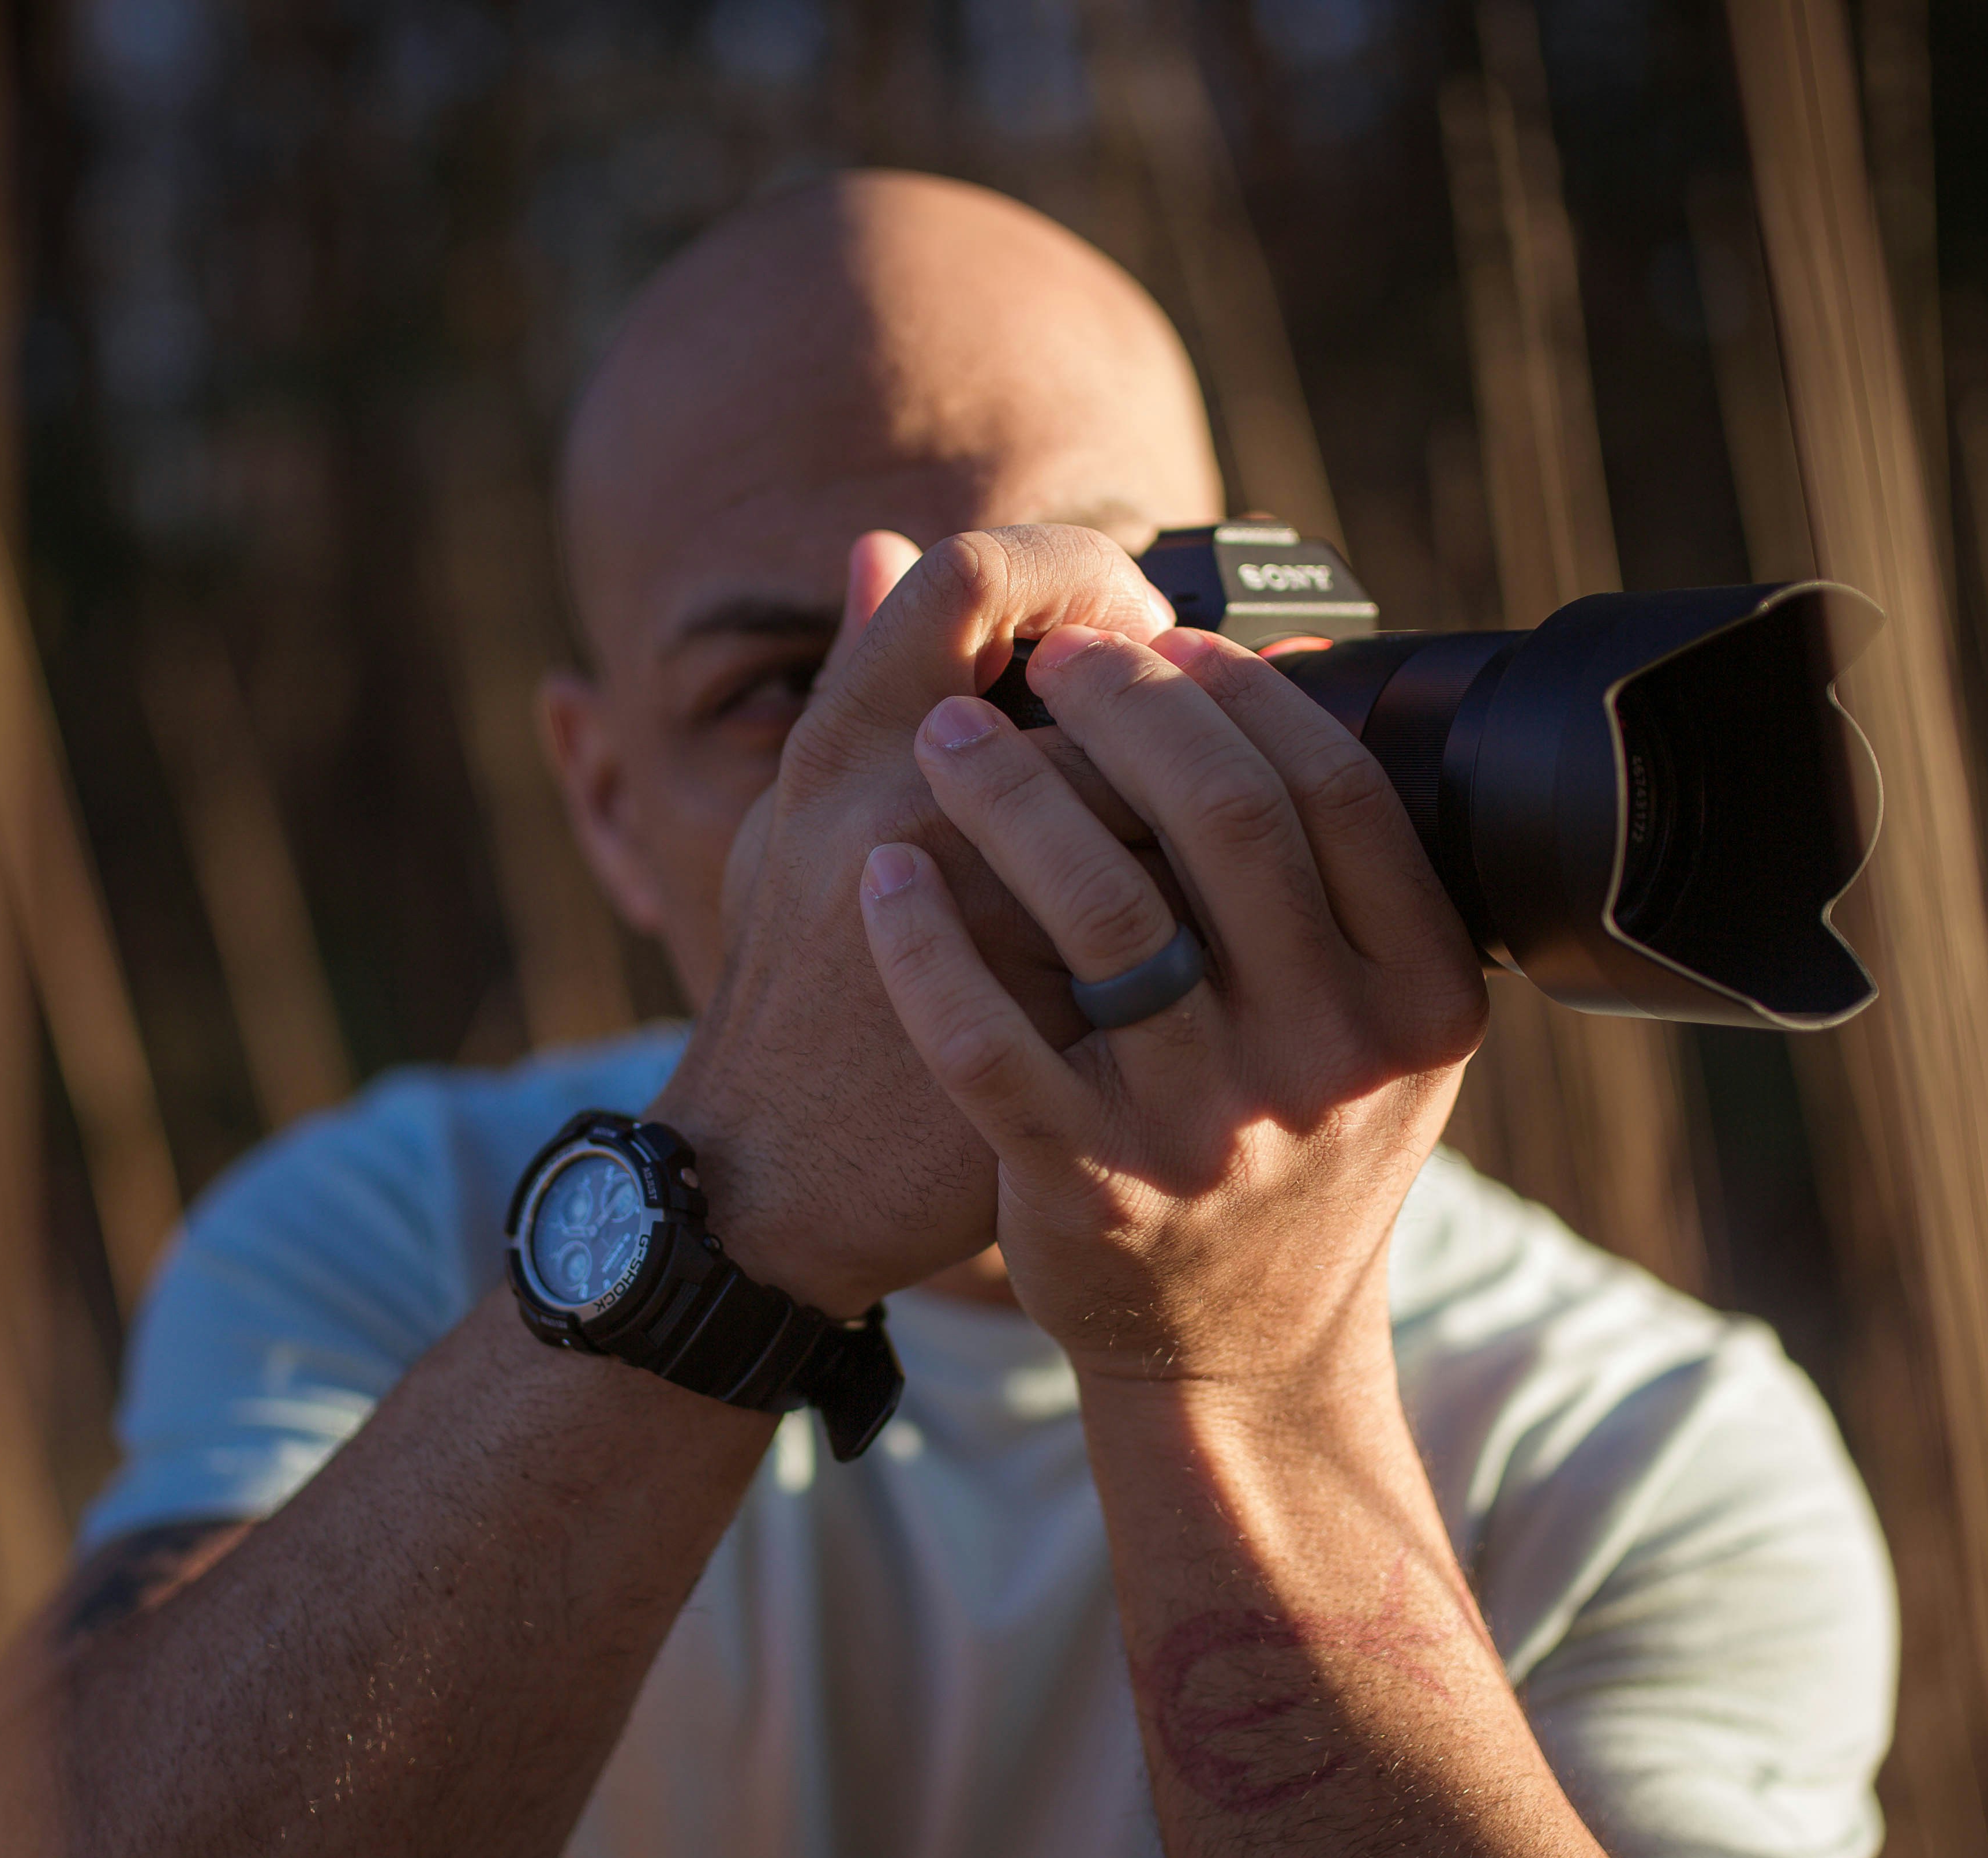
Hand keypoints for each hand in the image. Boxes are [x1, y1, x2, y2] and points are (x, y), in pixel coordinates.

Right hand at [651, 526, 1177, 1314]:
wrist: (771, 1184)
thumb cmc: (792, 991)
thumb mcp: (791, 818)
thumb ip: (852, 681)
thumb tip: (884, 543)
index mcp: (843, 744)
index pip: (973, 575)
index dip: (1074, 572)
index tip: (1124, 620)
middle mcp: (903, 808)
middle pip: (1095, 689)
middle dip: (1172, 703)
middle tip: (1203, 729)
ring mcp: (980, 921)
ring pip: (1147, 808)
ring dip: (1203, 810)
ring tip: (1213, 834)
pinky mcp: (1045, 1025)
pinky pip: (1169, 936)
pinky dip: (1207, 917)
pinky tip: (1216, 928)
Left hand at [855, 624, 1489, 1388]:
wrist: (1239, 1353)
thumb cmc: (1293, 1146)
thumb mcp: (1372, 1021)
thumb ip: (1341, 860)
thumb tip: (1290, 649)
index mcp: (1420, 1000)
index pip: (1337, 790)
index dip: (1244, 694)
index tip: (1165, 640)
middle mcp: (1329, 1061)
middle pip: (1226, 820)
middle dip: (1124, 708)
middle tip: (1049, 656)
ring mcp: (1209, 1127)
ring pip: (1100, 908)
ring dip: (1010, 794)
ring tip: (946, 733)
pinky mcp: (1092, 1186)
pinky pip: (984, 1037)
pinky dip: (924, 942)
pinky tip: (885, 875)